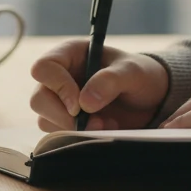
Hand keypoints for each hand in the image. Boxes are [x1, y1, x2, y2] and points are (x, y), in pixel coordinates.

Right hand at [29, 39, 167, 131]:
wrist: (151, 98)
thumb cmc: (140, 75)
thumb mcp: (132, 72)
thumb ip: (110, 81)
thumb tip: (84, 103)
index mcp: (70, 54)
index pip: (44, 67)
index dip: (57, 87)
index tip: (79, 105)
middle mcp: (60, 76)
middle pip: (39, 99)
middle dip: (65, 117)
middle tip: (95, 123)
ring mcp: (61, 100)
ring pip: (45, 119)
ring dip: (74, 129)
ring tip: (106, 124)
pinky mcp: (66, 120)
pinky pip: (58, 133)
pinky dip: (79, 137)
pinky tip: (103, 129)